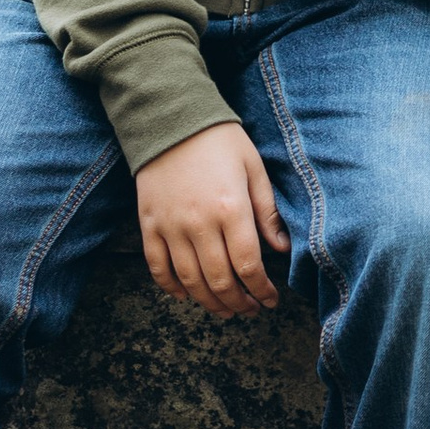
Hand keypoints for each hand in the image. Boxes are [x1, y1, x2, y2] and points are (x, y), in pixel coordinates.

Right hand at [136, 125, 288, 316]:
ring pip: (190, 280)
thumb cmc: (219, 140)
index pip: (248, 266)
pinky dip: (171, 287)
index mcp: (231, 209)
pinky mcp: (149, 224)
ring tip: (225, 310)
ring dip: (209, 302)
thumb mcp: (254, 168)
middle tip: (250, 310)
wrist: (170, 118)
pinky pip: (157, 267)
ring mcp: (170, 226)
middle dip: (239, 303)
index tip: (270, 300)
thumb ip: (267, 211)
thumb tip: (281, 249)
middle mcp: (199, 223)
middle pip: (220, 280)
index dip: (261, 290)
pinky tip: (186, 295)